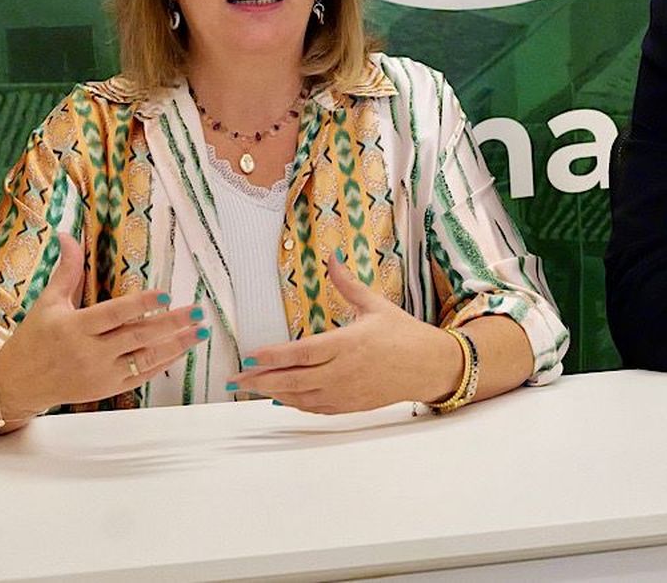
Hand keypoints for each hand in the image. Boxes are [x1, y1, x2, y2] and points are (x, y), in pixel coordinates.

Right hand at [0, 233, 206, 414]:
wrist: (19, 382)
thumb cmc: (35, 337)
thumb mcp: (48, 302)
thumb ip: (66, 271)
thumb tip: (68, 236)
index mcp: (74, 327)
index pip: (114, 314)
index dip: (140, 305)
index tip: (165, 295)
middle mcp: (88, 353)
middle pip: (137, 336)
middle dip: (171, 324)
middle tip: (197, 311)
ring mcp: (100, 374)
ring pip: (145, 359)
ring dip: (176, 345)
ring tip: (199, 331)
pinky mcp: (107, 389)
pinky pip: (141, 377)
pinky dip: (163, 364)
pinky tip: (181, 350)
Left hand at [229, 255, 463, 412]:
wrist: (430, 366)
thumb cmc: (405, 333)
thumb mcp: (376, 305)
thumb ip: (348, 285)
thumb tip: (331, 258)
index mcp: (348, 343)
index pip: (302, 352)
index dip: (273, 356)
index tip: (251, 355)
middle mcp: (343, 371)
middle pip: (293, 379)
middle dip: (261, 380)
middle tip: (236, 379)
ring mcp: (346, 392)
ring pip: (301, 397)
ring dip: (273, 393)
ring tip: (251, 388)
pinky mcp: (351, 405)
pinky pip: (316, 408)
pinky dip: (295, 403)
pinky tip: (281, 398)